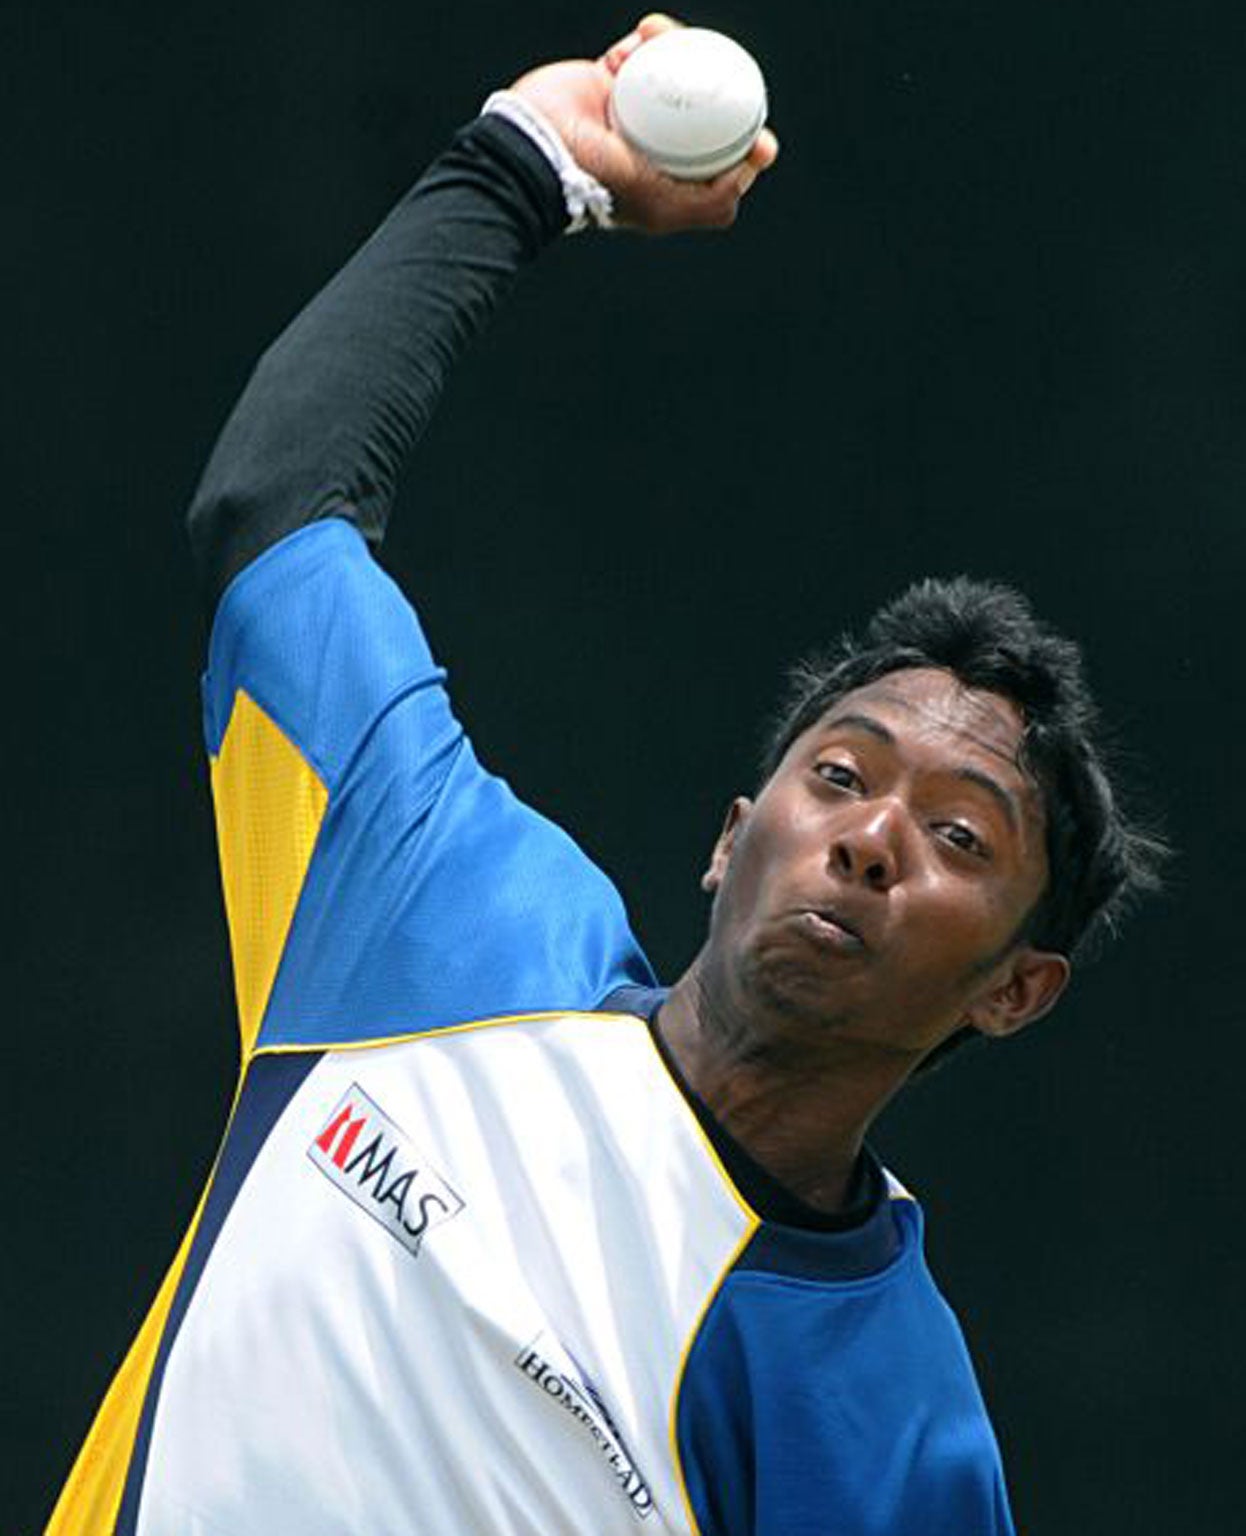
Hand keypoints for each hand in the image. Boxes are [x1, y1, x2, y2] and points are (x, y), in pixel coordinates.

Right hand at [508, 13, 779, 233]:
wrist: (536, 146)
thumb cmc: (597, 181)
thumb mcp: (662, 206)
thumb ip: (711, 203)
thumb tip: (753, 168)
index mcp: (668, 180)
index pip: (719, 161)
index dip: (744, 145)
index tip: (759, 134)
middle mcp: (653, 146)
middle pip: (703, 111)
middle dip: (718, 85)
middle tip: (731, 70)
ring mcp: (632, 110)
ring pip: (675, 72)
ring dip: (682, 48)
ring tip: (671, 40)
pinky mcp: (608, 78)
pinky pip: (640, 51)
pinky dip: (648, 39)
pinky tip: (649, 32)